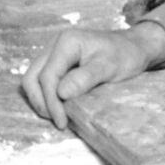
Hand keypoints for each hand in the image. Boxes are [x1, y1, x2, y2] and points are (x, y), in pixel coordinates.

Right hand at [21, 23, 164, 129]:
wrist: (133, 47)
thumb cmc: (124, 55)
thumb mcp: (109, 67)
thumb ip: (85, 78)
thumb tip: (61, 93)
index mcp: (66, 43)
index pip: (48, 75)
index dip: (51, 101)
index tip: (61, 122)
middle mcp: (55, 45)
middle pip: (32, 76)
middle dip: (40, 101)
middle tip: (57, 120)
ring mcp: (54, 54)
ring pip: (33, 78)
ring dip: (40, 99)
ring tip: (56, 116)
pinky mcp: (57, 63)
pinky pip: (42, 80)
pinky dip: (45, 95)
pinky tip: (58, 107)